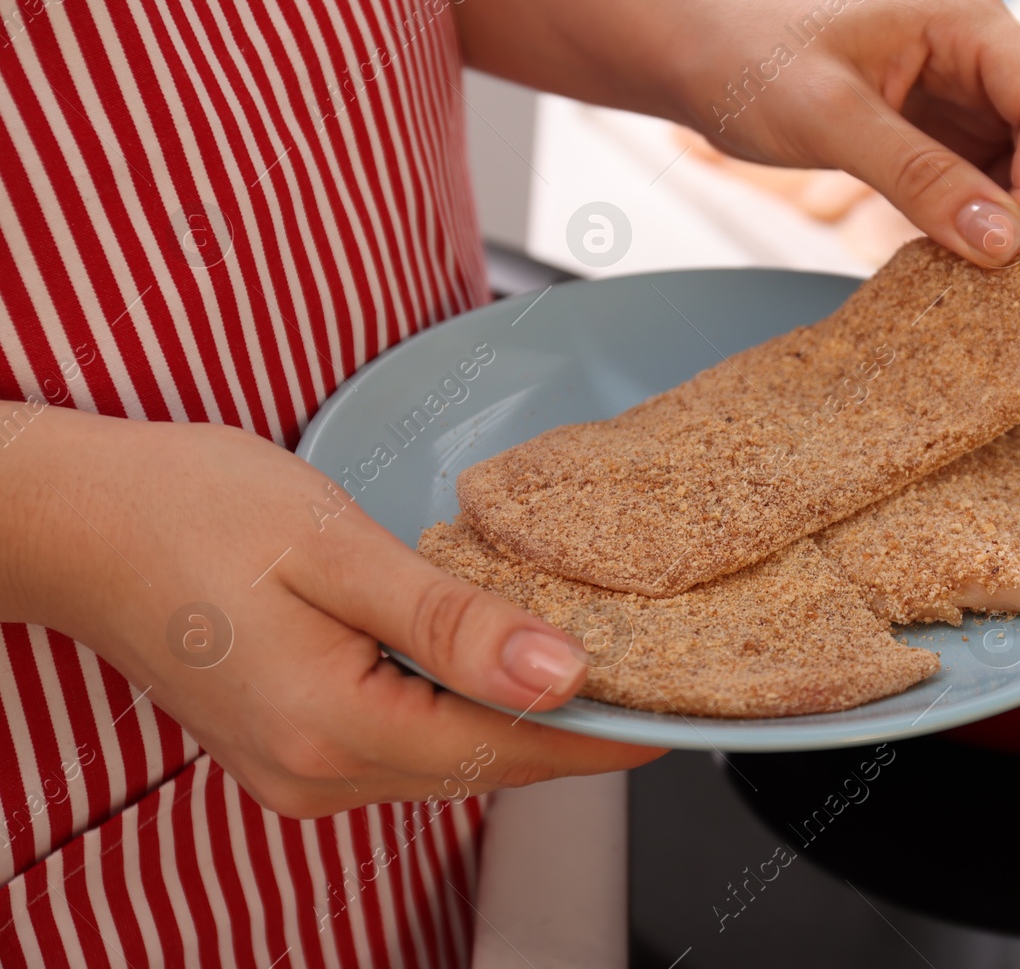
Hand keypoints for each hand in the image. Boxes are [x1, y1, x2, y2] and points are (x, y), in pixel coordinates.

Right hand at [1, 406, 663, 818]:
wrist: (77, 521)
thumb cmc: (189, 510)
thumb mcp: (335, 549)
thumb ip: (452, 620)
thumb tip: (561, 673)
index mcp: (332, 728)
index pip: (508, 747)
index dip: (602, 732)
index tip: (676, 711)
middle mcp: (317, 773)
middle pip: (486, 764)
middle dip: (573, 731)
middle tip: (656, 681)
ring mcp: (299, 771)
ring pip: (450, 760)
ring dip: (521, 721)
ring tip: (598, 670)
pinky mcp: (292, 749)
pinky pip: (409, 746)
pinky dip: (465, 714)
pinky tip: (498, 670)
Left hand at [429, 0, 1019, 269]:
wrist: (697, 51)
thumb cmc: (749, 61)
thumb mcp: (829, 121)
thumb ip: (920, 179)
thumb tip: (1004, 243)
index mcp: (972, 23)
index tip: (1009, 254)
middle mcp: (987, 54)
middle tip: (984, 267)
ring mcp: (973, 95)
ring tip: (958, 261)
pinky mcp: (951, 133)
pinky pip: (1000, 187)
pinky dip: (987, 226)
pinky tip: (941, 248)